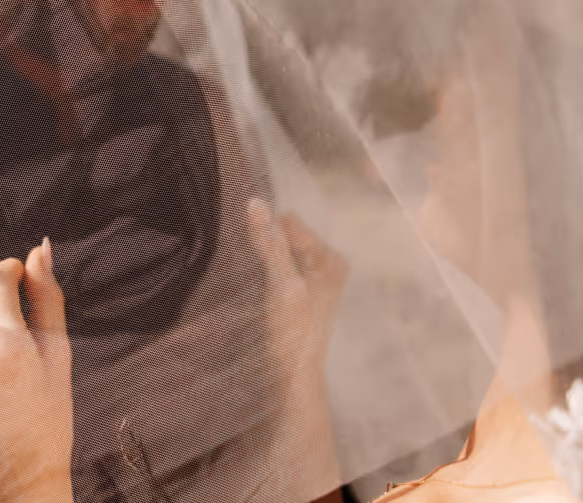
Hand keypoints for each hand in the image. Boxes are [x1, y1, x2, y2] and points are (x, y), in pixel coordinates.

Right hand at [247, 198, 347, 383]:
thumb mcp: (283, 284)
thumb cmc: (293, 333)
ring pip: (279, 250)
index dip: (267, 230)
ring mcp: (313, 279)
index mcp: (332, 258)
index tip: (250, 246)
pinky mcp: (298, 292)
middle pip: (286, 235)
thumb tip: (255, 201)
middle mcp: (327, 264)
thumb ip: (271, 243)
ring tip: (251, 274)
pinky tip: (254, 283)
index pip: (290, 222)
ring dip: (262, 257)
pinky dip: (263, 270)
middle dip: (266, 243)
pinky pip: (277, 265)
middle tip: (251, 264)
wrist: (292, 380)